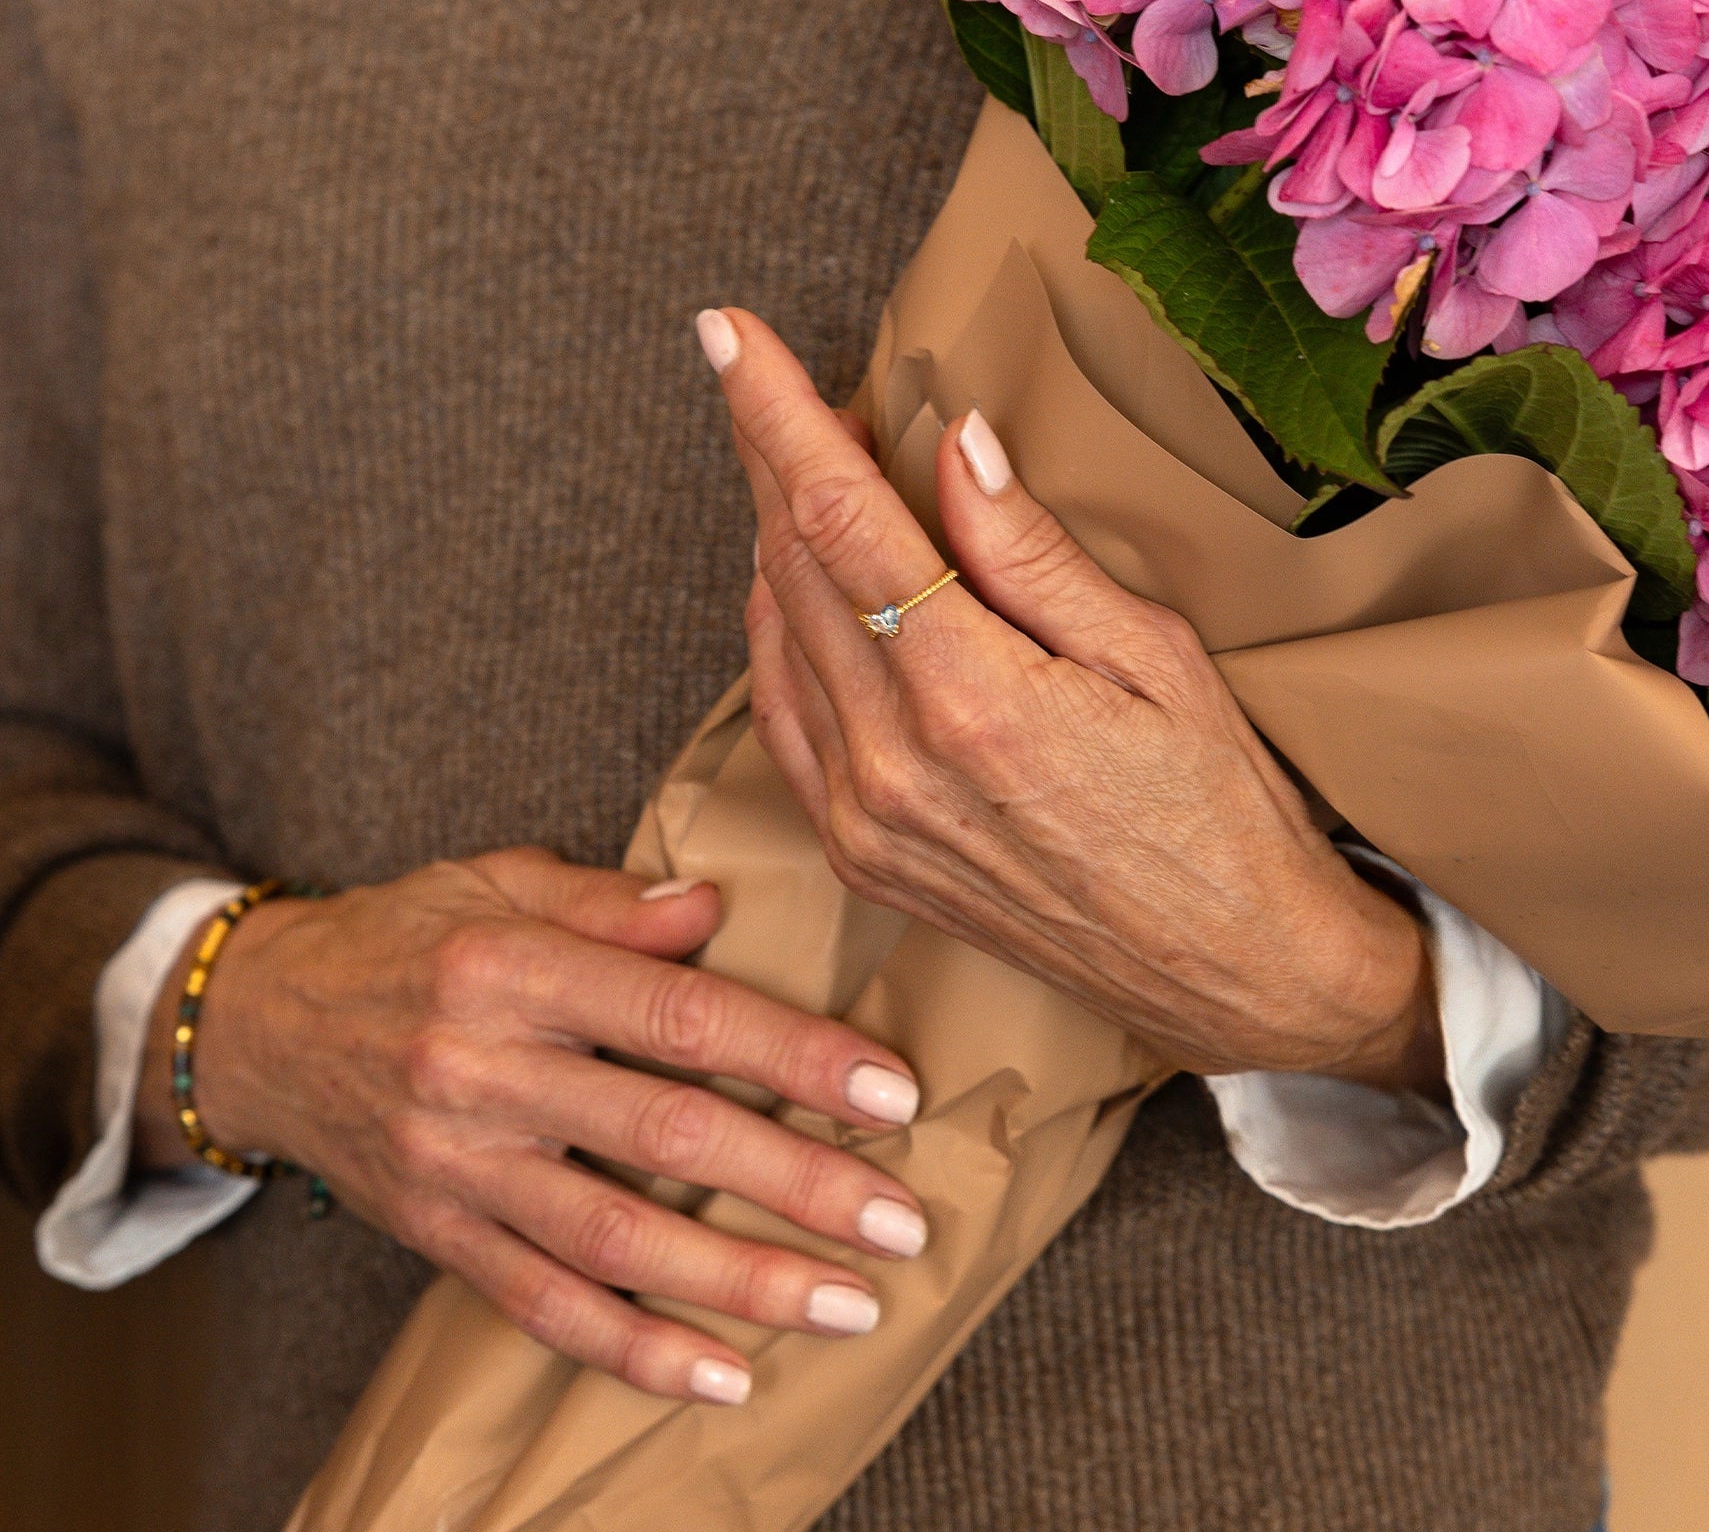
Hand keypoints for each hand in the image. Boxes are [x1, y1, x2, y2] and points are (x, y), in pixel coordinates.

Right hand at [136, 849, 930, 1404]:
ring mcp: (458, 1166)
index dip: (792, 1055)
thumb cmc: (408, 937)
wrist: (259, 1024)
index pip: (678, 1017)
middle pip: (665, 1137)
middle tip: (900, 1222)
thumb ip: (610, 900)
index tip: (890, 1092)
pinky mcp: (439, 1236)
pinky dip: (635, 1349)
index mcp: (513, 969)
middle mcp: (484, 1073)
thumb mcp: (497, 881)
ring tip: (847, 1306)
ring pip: (616, 1239)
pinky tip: (724, 1377)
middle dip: (796, 1184)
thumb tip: (717, 906)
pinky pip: (544, 1307)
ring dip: (741, 1282)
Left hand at [698, 307, 1444, 1094]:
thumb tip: (952, 444)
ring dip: (771, 532)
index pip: (838, 516)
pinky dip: (776, 626)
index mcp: (970, 698)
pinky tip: (798, 578)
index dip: (772, 411)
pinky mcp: (859, 856)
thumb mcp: (1156, 657)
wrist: (1232, 973)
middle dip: (766, 451)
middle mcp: (891, 763)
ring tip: (797, 458)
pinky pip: (779, 713)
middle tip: (761, 370)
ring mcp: (862, 820)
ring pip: (771, 634)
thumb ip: (1033, 552)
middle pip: (788, 564)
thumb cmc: (1220, 807)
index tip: (724, 331)